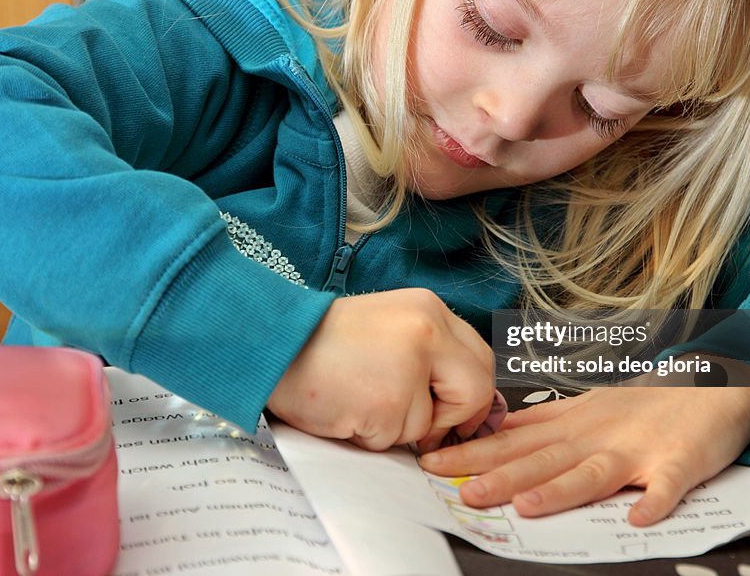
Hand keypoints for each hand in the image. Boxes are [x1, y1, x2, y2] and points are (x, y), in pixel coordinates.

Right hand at [267, 288, 495, 450]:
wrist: (268, 342)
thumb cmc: (321, 341)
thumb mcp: (388, 328)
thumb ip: (428, 355)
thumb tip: (464, 401)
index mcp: (429, 310)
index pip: (481, 359)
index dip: (471, 394)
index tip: (453, 412)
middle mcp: (427, 332)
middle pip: (476, 391)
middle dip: (452, 419)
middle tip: (422, 426)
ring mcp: (409, 368)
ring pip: (427, 424)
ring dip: (394, 427)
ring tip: (358, 398)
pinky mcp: (386, 403)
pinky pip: (394, 440)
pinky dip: (368, 435)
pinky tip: (345, 408)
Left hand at [419, 383, 749, 525]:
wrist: (713, 384)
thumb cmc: (645, 404)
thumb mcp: (586, 406)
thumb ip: (543, 424)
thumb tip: (493, 434)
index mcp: (573, 424)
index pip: (514, 441)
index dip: (473, 453)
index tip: (432, 462)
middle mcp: (597, 435)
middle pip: (543, 459)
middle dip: (500, 477)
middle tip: (461, 492)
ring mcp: (637, 449)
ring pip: (593, 472)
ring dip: (560, 490)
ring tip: (528, 507)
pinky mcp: (679, 462)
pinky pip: (668, 485)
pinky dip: (655, 500)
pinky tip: (638, 517)